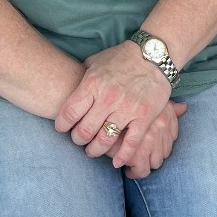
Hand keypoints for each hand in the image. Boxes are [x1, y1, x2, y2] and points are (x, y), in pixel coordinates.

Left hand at [56, 41, 173, 168]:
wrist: (153, 55)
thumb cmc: (122, 58)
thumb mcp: (96, 61)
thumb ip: (83, 75)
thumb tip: (68, 83)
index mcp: (92, 84)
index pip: (69, 112)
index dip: (62, 125)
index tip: (62, 129)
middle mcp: (107, 98)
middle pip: (84, 130)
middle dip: (78, 140)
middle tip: (78, 141)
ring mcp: (126, 109)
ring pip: (105, 140)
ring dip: (95, 150)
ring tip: (93, 151)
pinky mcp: (144, 117)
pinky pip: (131, 143)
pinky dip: (122, 156)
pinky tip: (117, 162)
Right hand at [116, 102, 186, 179]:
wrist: (102, 104)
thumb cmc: (128, 102)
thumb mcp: (150, 101)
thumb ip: (169, 108)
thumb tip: (184, 107)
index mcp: (165, 118)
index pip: (171, 141)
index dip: (161, 147)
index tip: (150, 149)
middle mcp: (159, 130)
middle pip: (164, 155)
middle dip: (153, 158)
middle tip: (140, 158)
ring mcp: (147, 142)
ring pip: (153, 164)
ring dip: (143, 166)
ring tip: (132, 164)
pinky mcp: (133, 153)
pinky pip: (140, 170)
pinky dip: (133, 172)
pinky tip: (124, 167)